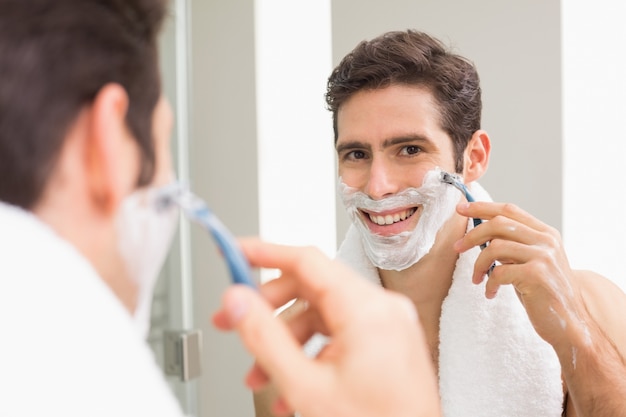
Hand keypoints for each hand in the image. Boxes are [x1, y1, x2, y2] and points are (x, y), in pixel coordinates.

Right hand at [213, 238, 440, 416]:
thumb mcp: (306, 386)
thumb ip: (265, 338)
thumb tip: (238, 302)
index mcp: (368, 310)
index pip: (306, 260)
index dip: (264, 253)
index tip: (236, 252)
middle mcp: (384, 310)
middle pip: (311, 288)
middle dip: (268, 309)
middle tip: (234, 321)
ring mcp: (389, 327)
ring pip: (322, 316)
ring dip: (286, 340)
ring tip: (260, 373)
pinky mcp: (388, 345)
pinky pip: (340, 335)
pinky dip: (311, 352)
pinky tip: (292, 384)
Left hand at [453, 202, 590, 348]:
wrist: (571, 324)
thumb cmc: (544, 294)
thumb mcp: (531, 262)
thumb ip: (513, 245)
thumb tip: (480, 233)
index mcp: (545, 233)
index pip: (509, 210)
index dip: (482, 207)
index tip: (460, 208)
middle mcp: (546, 240)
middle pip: (498, 224)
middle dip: (472, 234)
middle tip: (457, 247)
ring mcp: (543, 256)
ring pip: (495, 247)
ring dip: (478, 264)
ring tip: (477, 279)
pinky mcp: (537, 275)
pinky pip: (498, 272)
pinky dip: (489, 284)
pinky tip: (491, 293)